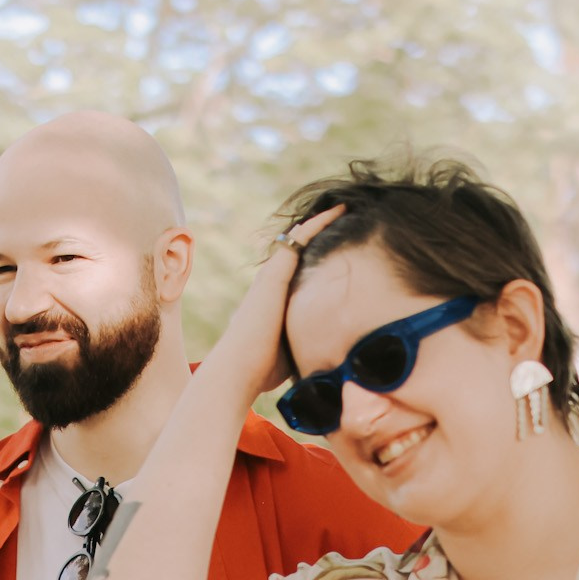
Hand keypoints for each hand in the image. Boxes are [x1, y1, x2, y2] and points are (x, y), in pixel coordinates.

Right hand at [204, 204, 345, 399]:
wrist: (238, 369)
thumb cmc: (260, 370)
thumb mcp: (289, 353)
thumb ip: (304, 345)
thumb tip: (328, 357)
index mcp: (270, 302)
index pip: (293, 274)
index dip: (310, 259)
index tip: (330, 250)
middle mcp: (268, 284)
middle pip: (294, 251)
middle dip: (313, 234)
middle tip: (336, 217)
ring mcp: (270, 277)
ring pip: (297, 240)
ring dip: (318, 223)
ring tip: (340, 208)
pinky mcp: (275, 274)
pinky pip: (300, 240)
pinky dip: (318, 224)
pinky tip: (338, 212)